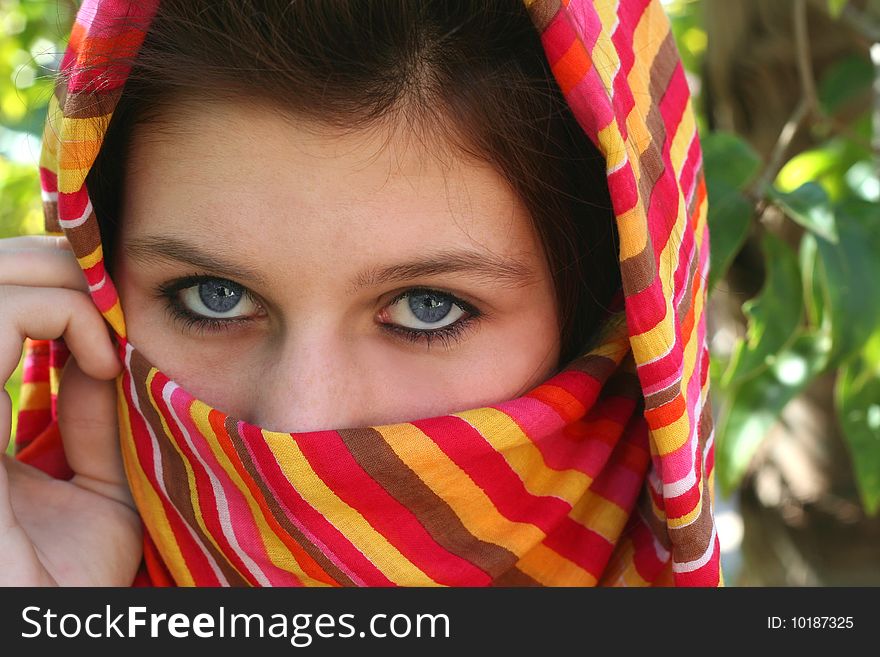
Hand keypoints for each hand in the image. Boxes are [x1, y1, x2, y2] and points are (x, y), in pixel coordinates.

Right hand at [0, 235, 141, 585]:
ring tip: (107, 337)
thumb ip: (94, 418)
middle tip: (112, 307)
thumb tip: (108, 349)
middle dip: (54, 265)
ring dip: (59, 284)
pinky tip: (100, 362)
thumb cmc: (72, 582)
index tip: (114, 326)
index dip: (51, 287)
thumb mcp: (99, 487)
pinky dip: (59, 313)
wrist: (49, 628)